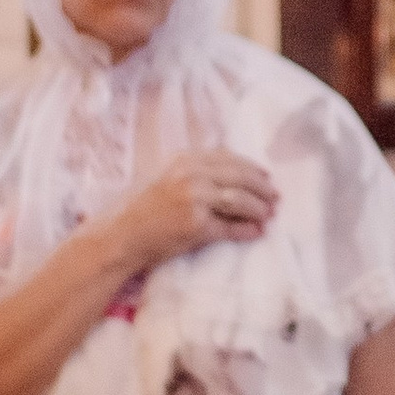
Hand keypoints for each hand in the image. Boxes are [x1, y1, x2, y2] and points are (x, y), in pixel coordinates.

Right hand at [115, 149, 278, 274]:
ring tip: (269, 215)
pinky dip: (247, 231)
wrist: (119, 236)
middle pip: (240, 177)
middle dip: (262, 188)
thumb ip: (194, 171)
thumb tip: (230, 174)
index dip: (251, 168)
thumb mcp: (165, 177)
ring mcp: (195, 200)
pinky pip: (230, 228)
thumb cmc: (139, 209)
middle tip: (275, 198)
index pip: (228, 158)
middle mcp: (192, 175)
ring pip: (240, 201)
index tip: (265, 176)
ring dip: (259, 209)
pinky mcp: (197, 226)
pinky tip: (256, 232)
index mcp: (185, 160)